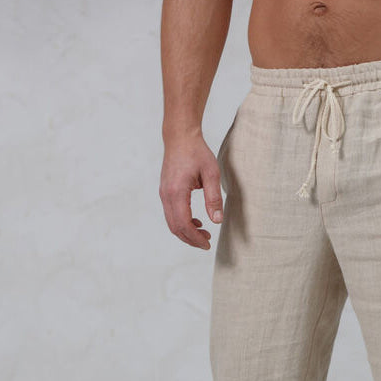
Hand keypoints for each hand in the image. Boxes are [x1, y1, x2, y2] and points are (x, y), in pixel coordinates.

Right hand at [159, 131, 223, 249]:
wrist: (180, 137)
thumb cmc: (196, 152)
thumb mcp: (211, 174)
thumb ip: (214, 198)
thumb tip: (217, 221)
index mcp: (176, 192)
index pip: (184, 224)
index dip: (195, 238)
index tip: (207, 244)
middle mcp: (166, 195)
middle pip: (175, 227)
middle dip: (191, 239)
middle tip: (207, 243)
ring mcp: (163, 194)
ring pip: (172, 222)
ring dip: (186, 232)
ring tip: (203, 233)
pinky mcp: (165, 192)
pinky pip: (171, 214)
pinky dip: (182, 223)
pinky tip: (196, 221)